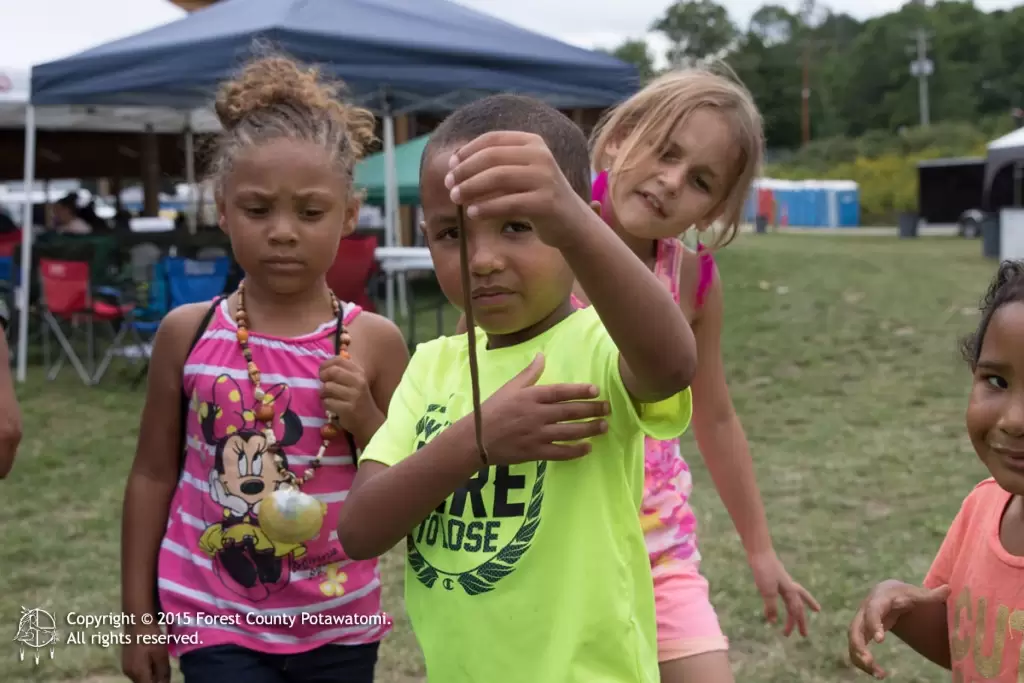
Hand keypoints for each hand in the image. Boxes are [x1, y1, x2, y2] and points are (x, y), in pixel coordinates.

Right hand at [122, 621, 169, 682]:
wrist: (137, 621)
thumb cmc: (151, 637)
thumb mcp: (161, 655)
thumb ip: (163, 672)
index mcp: (138, 673)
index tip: (166, 677)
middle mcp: (129, 673)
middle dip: (155, 679)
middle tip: (165, 668)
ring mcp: (126, 667)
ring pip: (141, 678)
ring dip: (151, 674)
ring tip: (160, 662)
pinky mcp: (126, 661)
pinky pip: (137, 671)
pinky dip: (146, 669)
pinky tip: (152, 659)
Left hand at [319, 355, 379, 441]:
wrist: (369, 420)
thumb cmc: (358, 399)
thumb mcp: (355, 382)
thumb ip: (342, 372)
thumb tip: (324, 366)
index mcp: (359, 373)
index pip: (339, 360)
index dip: (326, 364)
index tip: (323, 372)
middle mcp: (358, 382)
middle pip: (332, 371)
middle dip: (323, 377)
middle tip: (323, 383)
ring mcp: (354, 396)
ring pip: (327, 387)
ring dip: (323, 393)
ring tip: (327, 397)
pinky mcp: (348, 409)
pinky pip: (327, 402)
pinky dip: (325, 404)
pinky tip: (331, 406)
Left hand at [446, 131, 590, 248]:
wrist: (572, 223)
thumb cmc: (538, 197)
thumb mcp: (521, 172)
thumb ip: (496, 164)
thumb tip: (454, 161)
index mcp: (533, 142)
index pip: (492, 139)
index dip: (467, 152)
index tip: (450, 166)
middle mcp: (541, 156)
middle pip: (492, 158)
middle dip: (465, 171)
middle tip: (448, 185)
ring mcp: (545, 178)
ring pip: (498, 178)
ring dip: (471, 188)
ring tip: (455, 199)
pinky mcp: (546, 202)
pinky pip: (507, 203)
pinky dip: (486, 208)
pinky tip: (472, 214)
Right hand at [478, 353, 608, 465]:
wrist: (475, 439)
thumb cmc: (492, 410)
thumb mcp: (509, 388)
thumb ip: (529, 374)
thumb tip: (542, 356)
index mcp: (531, 396)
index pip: (561, 392)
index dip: (580, 391)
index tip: (595, 390)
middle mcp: (537, 414)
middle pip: (570, 411)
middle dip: (592, 410)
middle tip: (607, 408)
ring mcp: (537, 435)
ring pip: (569, 431)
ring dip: (589, 429)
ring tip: (604, 426)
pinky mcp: (535, 452)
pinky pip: (560, 452)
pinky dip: (575, 451)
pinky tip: (587, 448)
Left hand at [748, 550, 820, 636]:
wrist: (759, 551)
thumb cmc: (764, 570)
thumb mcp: (767, 590)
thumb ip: (771, 606)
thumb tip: (773, 622)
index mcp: (790, 591)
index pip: (795, 610)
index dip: (792, 623)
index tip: (788, 635)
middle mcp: (790, 587)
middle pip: (799, 606)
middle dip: (801, 620)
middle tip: (804, 634)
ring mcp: (784, 582)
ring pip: (797, 597)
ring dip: (803, 607)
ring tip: (816, 610)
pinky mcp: (777, 578)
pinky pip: (787, 592)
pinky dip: (790, 598)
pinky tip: (787, 598)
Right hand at [848, 580, 950, 677]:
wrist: (887, 593)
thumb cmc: (902, 594)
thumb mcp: (915, 594)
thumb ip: (930, 595)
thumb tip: (949, 589)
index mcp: (877, 601)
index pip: (872, 612)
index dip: (873, 625)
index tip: (880, 640)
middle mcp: (864, 612)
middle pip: (854, 629)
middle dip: (859, 646)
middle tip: (869, 662)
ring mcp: (860, 624)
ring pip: (853, 642)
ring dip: (860, 658)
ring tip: (879, 674)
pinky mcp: (861, 634)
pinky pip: (857, 649)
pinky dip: (863, 662)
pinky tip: (879, 674)